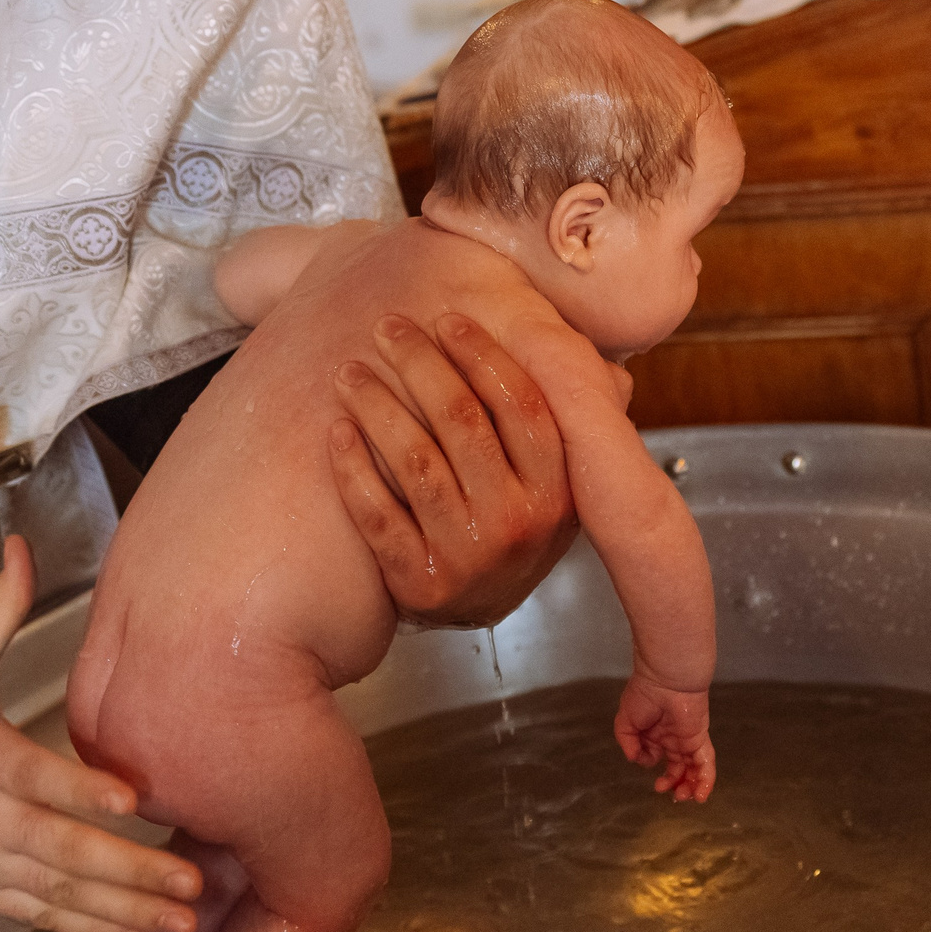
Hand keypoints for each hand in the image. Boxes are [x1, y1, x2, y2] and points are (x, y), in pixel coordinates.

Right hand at [0, 537, 202, 931]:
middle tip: (189, 884)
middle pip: (58, 849)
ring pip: (52, 893)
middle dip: (128, 871)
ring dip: (117, 910)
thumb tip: (23, 545)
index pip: (36, 777)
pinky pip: (31, 915)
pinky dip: (80, 928)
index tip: (132, 802)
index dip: (82, 792)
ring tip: (177, 922)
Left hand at [329, 312, 579, 627]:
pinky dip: (353, 468)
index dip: (482, 356)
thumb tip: (592, 360)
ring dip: (378, 406)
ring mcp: (466, 555)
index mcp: (556, 492)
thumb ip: (564, 429)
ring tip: (349, 372)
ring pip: (415, 461)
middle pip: (463, 422)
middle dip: (420, 364)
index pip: (522, 406)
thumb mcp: (553, 487)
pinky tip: (338, 430)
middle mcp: (516, 522)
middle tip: (388, 328)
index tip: (446, 320)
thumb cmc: (511, 526)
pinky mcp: (417, 581)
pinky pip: (378, 514)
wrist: (477, 610)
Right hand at [615, 677, 714, 802]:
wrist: (664, 680)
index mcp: (654, 733)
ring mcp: (688, 740)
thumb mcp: (625, 722)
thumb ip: (628, 743)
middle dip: (673, 784)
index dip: (650, 763)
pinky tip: (699, 795)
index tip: (645, 759)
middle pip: (677, 767)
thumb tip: (636, 761)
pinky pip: (705, 764)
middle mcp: (672, 738)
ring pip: (693, 769)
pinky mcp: (700, 740)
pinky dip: (705, 781)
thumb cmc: (644, 696)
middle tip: (668, 793)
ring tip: (682, 797)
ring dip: (689, 787)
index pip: (655, 756)